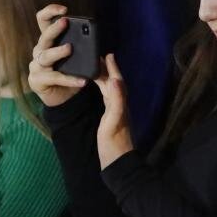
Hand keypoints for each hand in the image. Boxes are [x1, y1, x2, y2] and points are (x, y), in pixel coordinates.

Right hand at [28, 4, 87, 106]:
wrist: (64, 97)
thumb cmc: (69, 72)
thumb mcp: (77, 57)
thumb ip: (82, 46)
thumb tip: (95, 37)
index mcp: (48, 41)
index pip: (43, 20)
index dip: (50, 11)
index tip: (64, 10)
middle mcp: (40, 50)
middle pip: (44, 36)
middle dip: (55, 28)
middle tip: (65, 22)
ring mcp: (36, 65)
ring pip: (46, 56)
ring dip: (58, 51)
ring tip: (70, 48)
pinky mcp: (37, 80)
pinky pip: (55, 78)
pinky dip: (70, 79)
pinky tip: (82, 80)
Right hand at [94, 53, 134, 168]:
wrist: (117, 162)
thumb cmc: (114, 143)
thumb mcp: (113, 120)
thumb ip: (116, 100)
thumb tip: (115, 79)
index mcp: (120, 103)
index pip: (116, 80)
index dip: (112, 67)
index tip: (107, 54)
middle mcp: (120, 105)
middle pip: (113, 82)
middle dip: (107, 69)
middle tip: (97, 57)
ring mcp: (116, 111)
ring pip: (111, 89)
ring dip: (105, 78)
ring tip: (96, 68)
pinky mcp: (111, 118)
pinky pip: (107, 97)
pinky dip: (103, 89)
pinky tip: (98, 89)